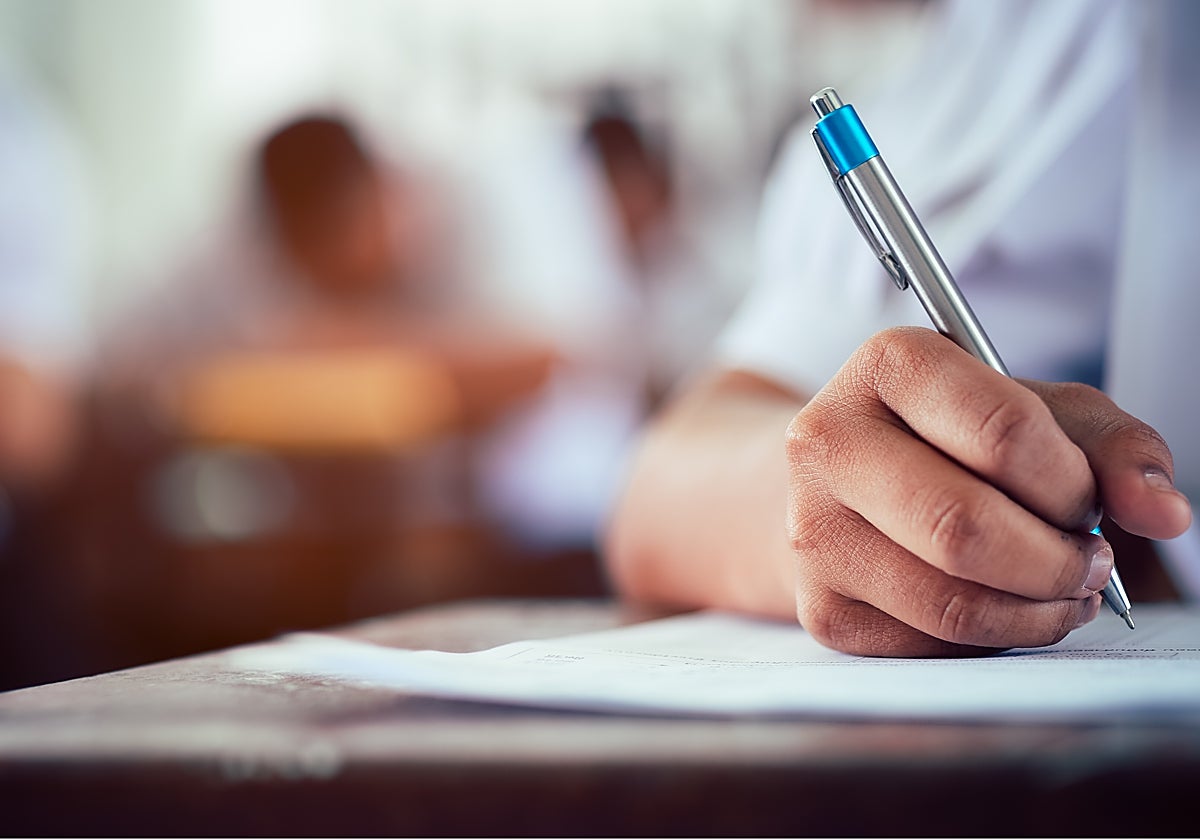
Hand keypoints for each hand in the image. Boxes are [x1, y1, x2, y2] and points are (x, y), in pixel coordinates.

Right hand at [784, 327, 1191, 655]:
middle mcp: (827, 442)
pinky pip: (931, 647)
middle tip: (1090, 563)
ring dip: (1037, 610)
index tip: (1084, 500)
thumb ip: (1112, 445)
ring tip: (1061, 590)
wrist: (841, 481)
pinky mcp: (819, 606)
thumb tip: (1163, 513)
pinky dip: (991, 638)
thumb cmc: (949, 437)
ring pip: (951, 602)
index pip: (1003, 433)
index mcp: (887, 365)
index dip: (1070, 483)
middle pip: (964, 527)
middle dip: (1056, 561)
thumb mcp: (1035, 410)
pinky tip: (1002, 607)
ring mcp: (813, 529)